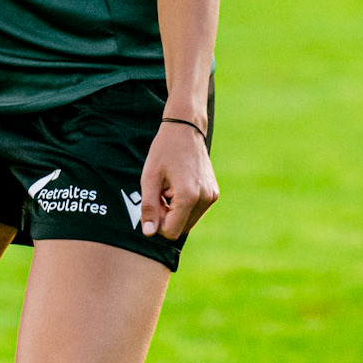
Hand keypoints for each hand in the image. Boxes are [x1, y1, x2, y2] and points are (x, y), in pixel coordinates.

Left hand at [136, 122, 218, 240]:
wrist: (186, 129)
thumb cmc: (164, 151)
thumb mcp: (150, 178)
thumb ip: (149, 207)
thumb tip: (149, 232)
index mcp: (188, 196)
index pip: (171, 231)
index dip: (157, 222)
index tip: (153, 202)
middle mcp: (205, 198)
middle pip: (180, 228)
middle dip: (167, 217)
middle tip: (160, 194)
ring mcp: (211, 196)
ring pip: (188, 222)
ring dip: (175, 212)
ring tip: (169, 189)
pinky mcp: (213, 193)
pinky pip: (196, 212)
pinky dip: (184, 206)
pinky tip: (178, 187)